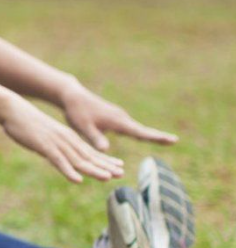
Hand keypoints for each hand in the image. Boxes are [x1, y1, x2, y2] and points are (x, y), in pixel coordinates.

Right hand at [1, 97, 125, 182]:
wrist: (13, 110)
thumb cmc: (27, 124)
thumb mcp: (46, 135)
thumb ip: (55, 145)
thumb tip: (59, 155)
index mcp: (67, 137)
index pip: (90, 151)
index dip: (105, 160)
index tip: (119, 167)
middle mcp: (66, 140)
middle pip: (88, 156)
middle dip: (105, 166)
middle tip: (121, 174)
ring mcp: (56, 143)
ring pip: (77, 159)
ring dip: (93, 170)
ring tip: (107, 178)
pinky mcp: (44, 146)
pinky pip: (59, 161)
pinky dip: (68, 171)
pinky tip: (77, 180)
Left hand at [60, 83, 177, 150]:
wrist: (72, 97)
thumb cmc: (76, 113)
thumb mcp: (84, 128)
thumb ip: (95, 138)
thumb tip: (106, 150)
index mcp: (117, 121)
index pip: (140, 132)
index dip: (156, 137)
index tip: (173, 139)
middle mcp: (122, 118)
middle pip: (143, 130)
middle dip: (158, 136)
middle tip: (175, 140)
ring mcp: (119, 117)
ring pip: (136, 128)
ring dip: (150, 134)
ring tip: (166, 140)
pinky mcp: (114, 117)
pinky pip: (129, 127)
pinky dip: (139, 132)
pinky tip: (142, 137)